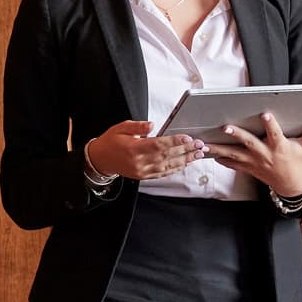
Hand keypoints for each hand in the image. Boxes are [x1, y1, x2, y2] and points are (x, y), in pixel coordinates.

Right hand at [84, 120, 205, 180]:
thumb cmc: (111, 142)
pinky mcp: (144, 176)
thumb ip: (137, 126)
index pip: (159, 145)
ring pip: (168, 166)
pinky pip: (163, 173)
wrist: (100, 160)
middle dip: (186, 150)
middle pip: (167, 156)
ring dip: (185, 160)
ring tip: (198, 154)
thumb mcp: (121, 128)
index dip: (175, 142)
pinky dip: (176, 168)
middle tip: (200, 145)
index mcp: (134, 149)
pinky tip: (185, 164)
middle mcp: (140, 162)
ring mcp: (142, 171)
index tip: (188, 138)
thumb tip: (151, 125)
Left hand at [203, 112, 301, 198]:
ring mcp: (255, 163)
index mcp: (280, 147)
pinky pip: (232, 164)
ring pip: (235, 155)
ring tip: (205, 144)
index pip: (275, 134)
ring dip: (220, 149)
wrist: (293, 186)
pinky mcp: (249, 169)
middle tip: (225, 127)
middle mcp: (265, 155)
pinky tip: (208, 154)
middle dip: (237, 135)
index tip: (264, 114)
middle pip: (249, 143)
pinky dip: (220, 159)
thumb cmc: (300, 163)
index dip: (270, 124)